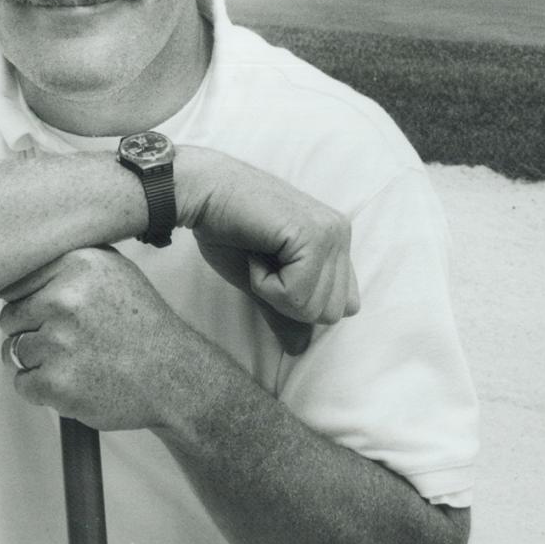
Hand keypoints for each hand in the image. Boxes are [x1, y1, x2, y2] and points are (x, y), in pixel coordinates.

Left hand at [0, 246, 187, 430]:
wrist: (175, 377)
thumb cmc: (143, 326)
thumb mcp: (116, 273)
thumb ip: (69, 265)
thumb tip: (17, 262)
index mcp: (79, 264)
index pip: (15, 282)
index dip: (33, 302)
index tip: (57, 314)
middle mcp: (66, 298)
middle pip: (10, 317)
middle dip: (33, 331)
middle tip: (72, 341)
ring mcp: (59, 341)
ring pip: (13, 351)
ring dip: (39, 361)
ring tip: (78, 361)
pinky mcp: (55, 382)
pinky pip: (22, 383)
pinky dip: (44, 389)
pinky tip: (76, 381)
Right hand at [178, 147, 359, 335]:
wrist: (203, 192)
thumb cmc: (227, 230)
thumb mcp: (261, 281)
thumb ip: (285, 312)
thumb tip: (301, 350)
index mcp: (336, 242)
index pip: (342, 306)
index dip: (299, 302)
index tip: (271, 270)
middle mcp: (341, 234)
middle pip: (331, 313)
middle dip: (288, 301)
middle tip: (263, 263)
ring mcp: (331, 233)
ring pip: (314, 308)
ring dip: (274, 291)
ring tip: (259, 255)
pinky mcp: (312, 236)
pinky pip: (296, 295)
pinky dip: (266, 284)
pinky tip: (255, 253)